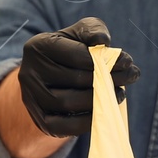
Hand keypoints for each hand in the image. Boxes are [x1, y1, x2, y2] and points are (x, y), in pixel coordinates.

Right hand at [17, 17, 140, 136]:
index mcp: (38, 46)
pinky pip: (63, 126)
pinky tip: (103, 110)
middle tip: (129, 77)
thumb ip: (93, 30)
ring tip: (119, 93)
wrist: (50, 77)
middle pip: (74, 79)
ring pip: (68, 102)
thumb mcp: (80, 33)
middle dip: (107, 79)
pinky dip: (86, 121)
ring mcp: (31, 98)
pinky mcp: (39, 120)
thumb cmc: (70, 50)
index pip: (76, 54)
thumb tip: (103, 41)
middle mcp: (29, 72)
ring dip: (99, 100)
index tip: (127, 61)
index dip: (104, 59)